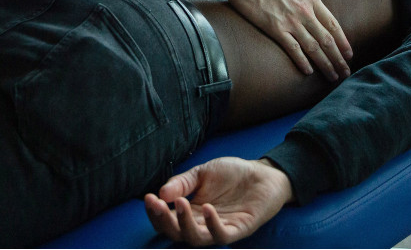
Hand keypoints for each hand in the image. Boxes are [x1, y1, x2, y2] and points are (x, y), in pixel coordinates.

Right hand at [144, 157, 292, 245]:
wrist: (263, 173)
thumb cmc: (232, 174)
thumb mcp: (202, 173)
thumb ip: (182, 183)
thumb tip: (161, 192)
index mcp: (190, 212)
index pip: (167, 220)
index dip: (155, 213)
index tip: (148, 197)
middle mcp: (202, 224)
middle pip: (177, 233)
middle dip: (164, 220)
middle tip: (157, 203)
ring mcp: (220, 228)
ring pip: (196, 238)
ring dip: (185, 224)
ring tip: (180, 204)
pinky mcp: (238, 229)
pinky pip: (222, 235)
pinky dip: (213, 224)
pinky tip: (207, 208)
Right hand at [228, 0, 351, 79]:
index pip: (333, 24)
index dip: (342, 41)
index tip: (349, 54)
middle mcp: (305, 11)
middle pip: (328, 39)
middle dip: (339, 59)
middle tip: (346, 73)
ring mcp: (292, 20)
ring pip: (315, 48)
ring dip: (326, 64)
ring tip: (333, 77)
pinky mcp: (276, 28)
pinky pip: (294, 49)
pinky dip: (304, 62)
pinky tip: (309, 72)